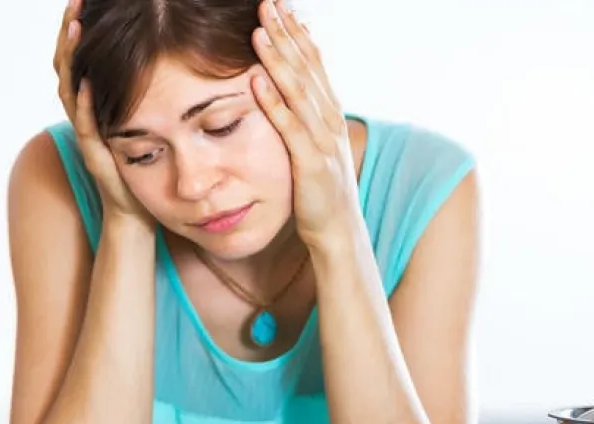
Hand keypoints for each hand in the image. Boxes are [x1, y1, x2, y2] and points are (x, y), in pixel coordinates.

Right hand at [53, 0, 152, 223]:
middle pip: (68, 66)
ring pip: (70, 90)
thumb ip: (145, 92)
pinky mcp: (97, 155)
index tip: (83, 0)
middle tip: (74, 2)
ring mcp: (88, 134)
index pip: (80, 58)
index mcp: (95, 103)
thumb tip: (169, 54)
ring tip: (75, 29)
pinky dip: (85, 104)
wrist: (136, 213)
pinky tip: (88, 83)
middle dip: (70, 32)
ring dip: (72, 59)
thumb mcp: (143, 119)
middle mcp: (85, 114)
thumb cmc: (145, 167)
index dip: (78, 29)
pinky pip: (86, 126)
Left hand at [250, 0, 361, 248]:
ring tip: (258, 31)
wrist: (337, 232)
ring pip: (298, 91)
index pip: (314, 63)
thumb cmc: (319, 191)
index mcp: (329, 114)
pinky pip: (289, 128)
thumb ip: (305, 117)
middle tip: (268, 3)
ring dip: (278, 59)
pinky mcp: (310, 163)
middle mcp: (329, 121)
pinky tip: (257, 81)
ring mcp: (322, 141)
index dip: (298, 33)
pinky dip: (273, 103)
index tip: (283, 6)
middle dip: (286, 33)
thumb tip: (287, 90)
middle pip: (306, 68)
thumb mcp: (315, 146)